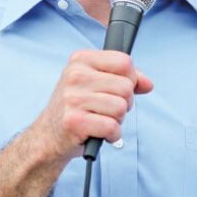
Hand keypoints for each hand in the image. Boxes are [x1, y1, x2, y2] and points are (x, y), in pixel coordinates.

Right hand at [31, 50, 152, 161]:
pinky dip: (112, 135)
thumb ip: (126, 79)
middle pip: (126, 87)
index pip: (124, 62)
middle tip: (106, 109)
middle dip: (124, 103)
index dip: (130, 79)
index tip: (117, 89)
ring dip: (117, 120)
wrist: (48, 136)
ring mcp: (73, 99)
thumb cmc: (76, 107)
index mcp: (81, 60)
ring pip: (121, 108)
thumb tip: (148, 84)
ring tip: (100, 120)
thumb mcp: (97, 83)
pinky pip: (112, 127)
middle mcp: (75, 76)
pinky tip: (99, 133)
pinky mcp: (75, 122)